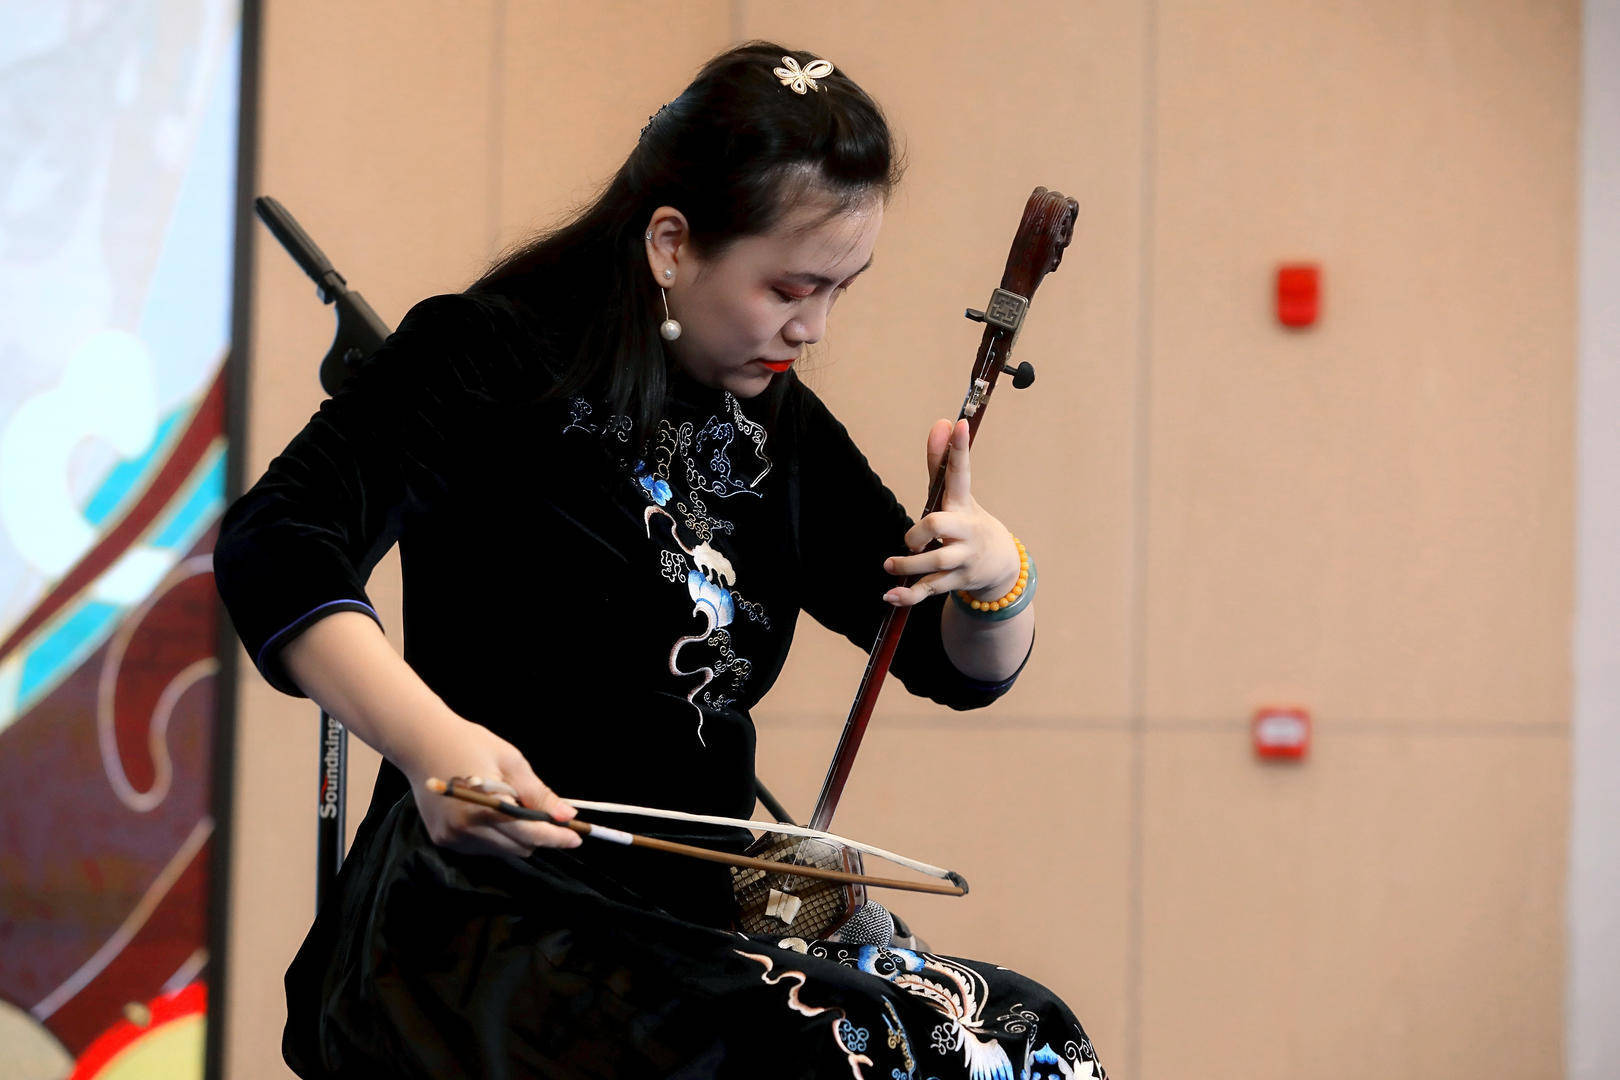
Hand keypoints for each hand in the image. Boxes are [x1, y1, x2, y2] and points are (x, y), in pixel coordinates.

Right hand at [395, 716, 580, 855]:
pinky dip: (496, 836)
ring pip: (502, 851)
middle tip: (548, 815)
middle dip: (539, 835)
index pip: (529, 834)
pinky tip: (491, 812)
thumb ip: (539, 794)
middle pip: (518, 848)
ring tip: (511, 805)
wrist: (421, 742)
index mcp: (484, 808)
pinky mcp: (443, 841)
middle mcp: (464, 830)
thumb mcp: (512, 762)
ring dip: (517, 836)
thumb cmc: (470, 744)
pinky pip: (482, 848)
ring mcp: (452, 838)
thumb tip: (568, 816)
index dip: (556, 837)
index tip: (578, 836)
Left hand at [881, 418, 1021, 606]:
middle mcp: (964, 530)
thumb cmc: (967, 522)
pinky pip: (929, 590)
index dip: (959, 449)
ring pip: (932, 563)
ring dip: (907, 565)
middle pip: (938, 525)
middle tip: (910, 539)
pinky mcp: (955, 580)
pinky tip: (892, 596)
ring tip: (891, 564)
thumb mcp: (958, 494)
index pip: (961, 472)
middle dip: (919, 532)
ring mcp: (961, 557)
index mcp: (963, 503)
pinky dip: (909, 596)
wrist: (999, 563)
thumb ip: (942, 462)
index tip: (960, 423)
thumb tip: (942, 422)